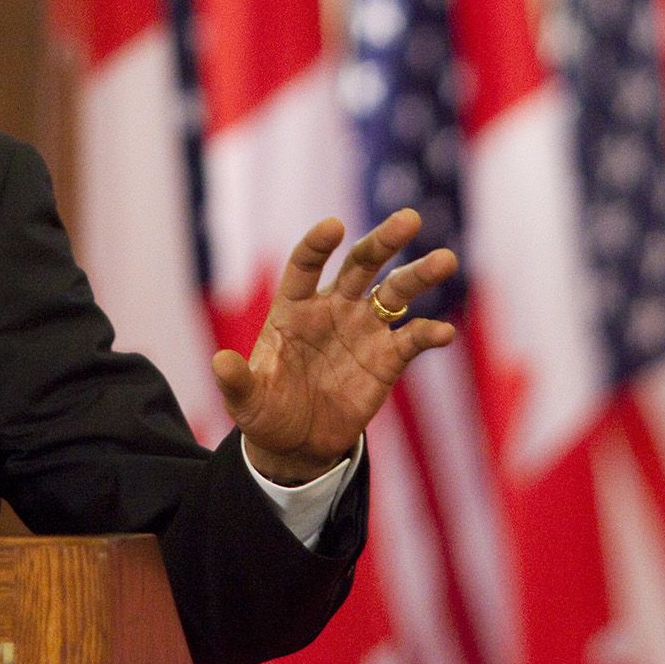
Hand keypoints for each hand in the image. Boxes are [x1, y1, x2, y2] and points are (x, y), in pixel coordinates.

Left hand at [213, 208, 458, 484]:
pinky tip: (443, 332)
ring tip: (444, 259)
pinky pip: (411, 340)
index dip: (318, 245)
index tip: (334, 226)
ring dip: (419, 275)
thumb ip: (237, 382)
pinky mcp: (387, 360)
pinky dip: (429, 334)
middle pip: (360, 265)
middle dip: (383, 241)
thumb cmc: (266, 412)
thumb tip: (220, 363)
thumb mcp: (246, 400)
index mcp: (293, 308)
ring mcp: (363, 330)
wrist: (297, 444)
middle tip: (409, 218)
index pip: (305, 265)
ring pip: (395, 293)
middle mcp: (332, 309)